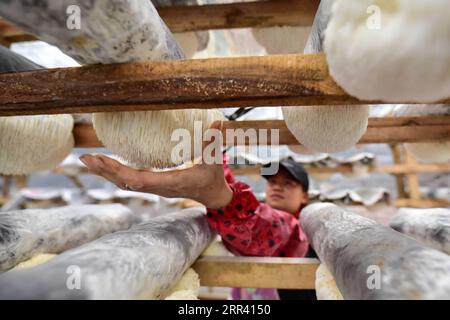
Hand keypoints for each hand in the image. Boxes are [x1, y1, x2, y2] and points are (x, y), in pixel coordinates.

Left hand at [79, 121, 232, 208]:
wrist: (212, 196)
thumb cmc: (212, 178)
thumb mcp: (214, 160)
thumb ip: (213, 142)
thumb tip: (218, 123)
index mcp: (170, 183)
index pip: (139, 180)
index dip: (119, 171)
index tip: (103, 160)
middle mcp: (158, 188)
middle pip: (125, 182)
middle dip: (105, 170)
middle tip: (85, 158)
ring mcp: (154, 188)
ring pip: (124, 183)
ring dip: (105, 172)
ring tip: (86, 160)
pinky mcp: (153, 185)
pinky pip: (129, 181)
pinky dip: (114, 173)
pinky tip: (104, 165)